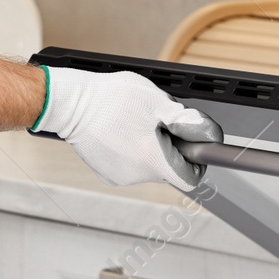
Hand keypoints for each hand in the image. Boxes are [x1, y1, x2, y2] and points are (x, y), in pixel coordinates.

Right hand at [33, 67, 223, 191]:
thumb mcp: (157, 101)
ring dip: (150, 149)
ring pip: (149, 167)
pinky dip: (131, 152)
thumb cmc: (110, 99)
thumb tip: (206, 133)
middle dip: (169, 148)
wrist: (71, 104)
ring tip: (136, 124)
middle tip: (158, 124)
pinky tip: (122, 131)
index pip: (189, 178)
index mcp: (152, 160)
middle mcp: (136, 175)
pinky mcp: (107, 173)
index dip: (197, 161)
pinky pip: (130, 166)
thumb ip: (186, 120)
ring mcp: (120, 176)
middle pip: (168, 169)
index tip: (192, 146)